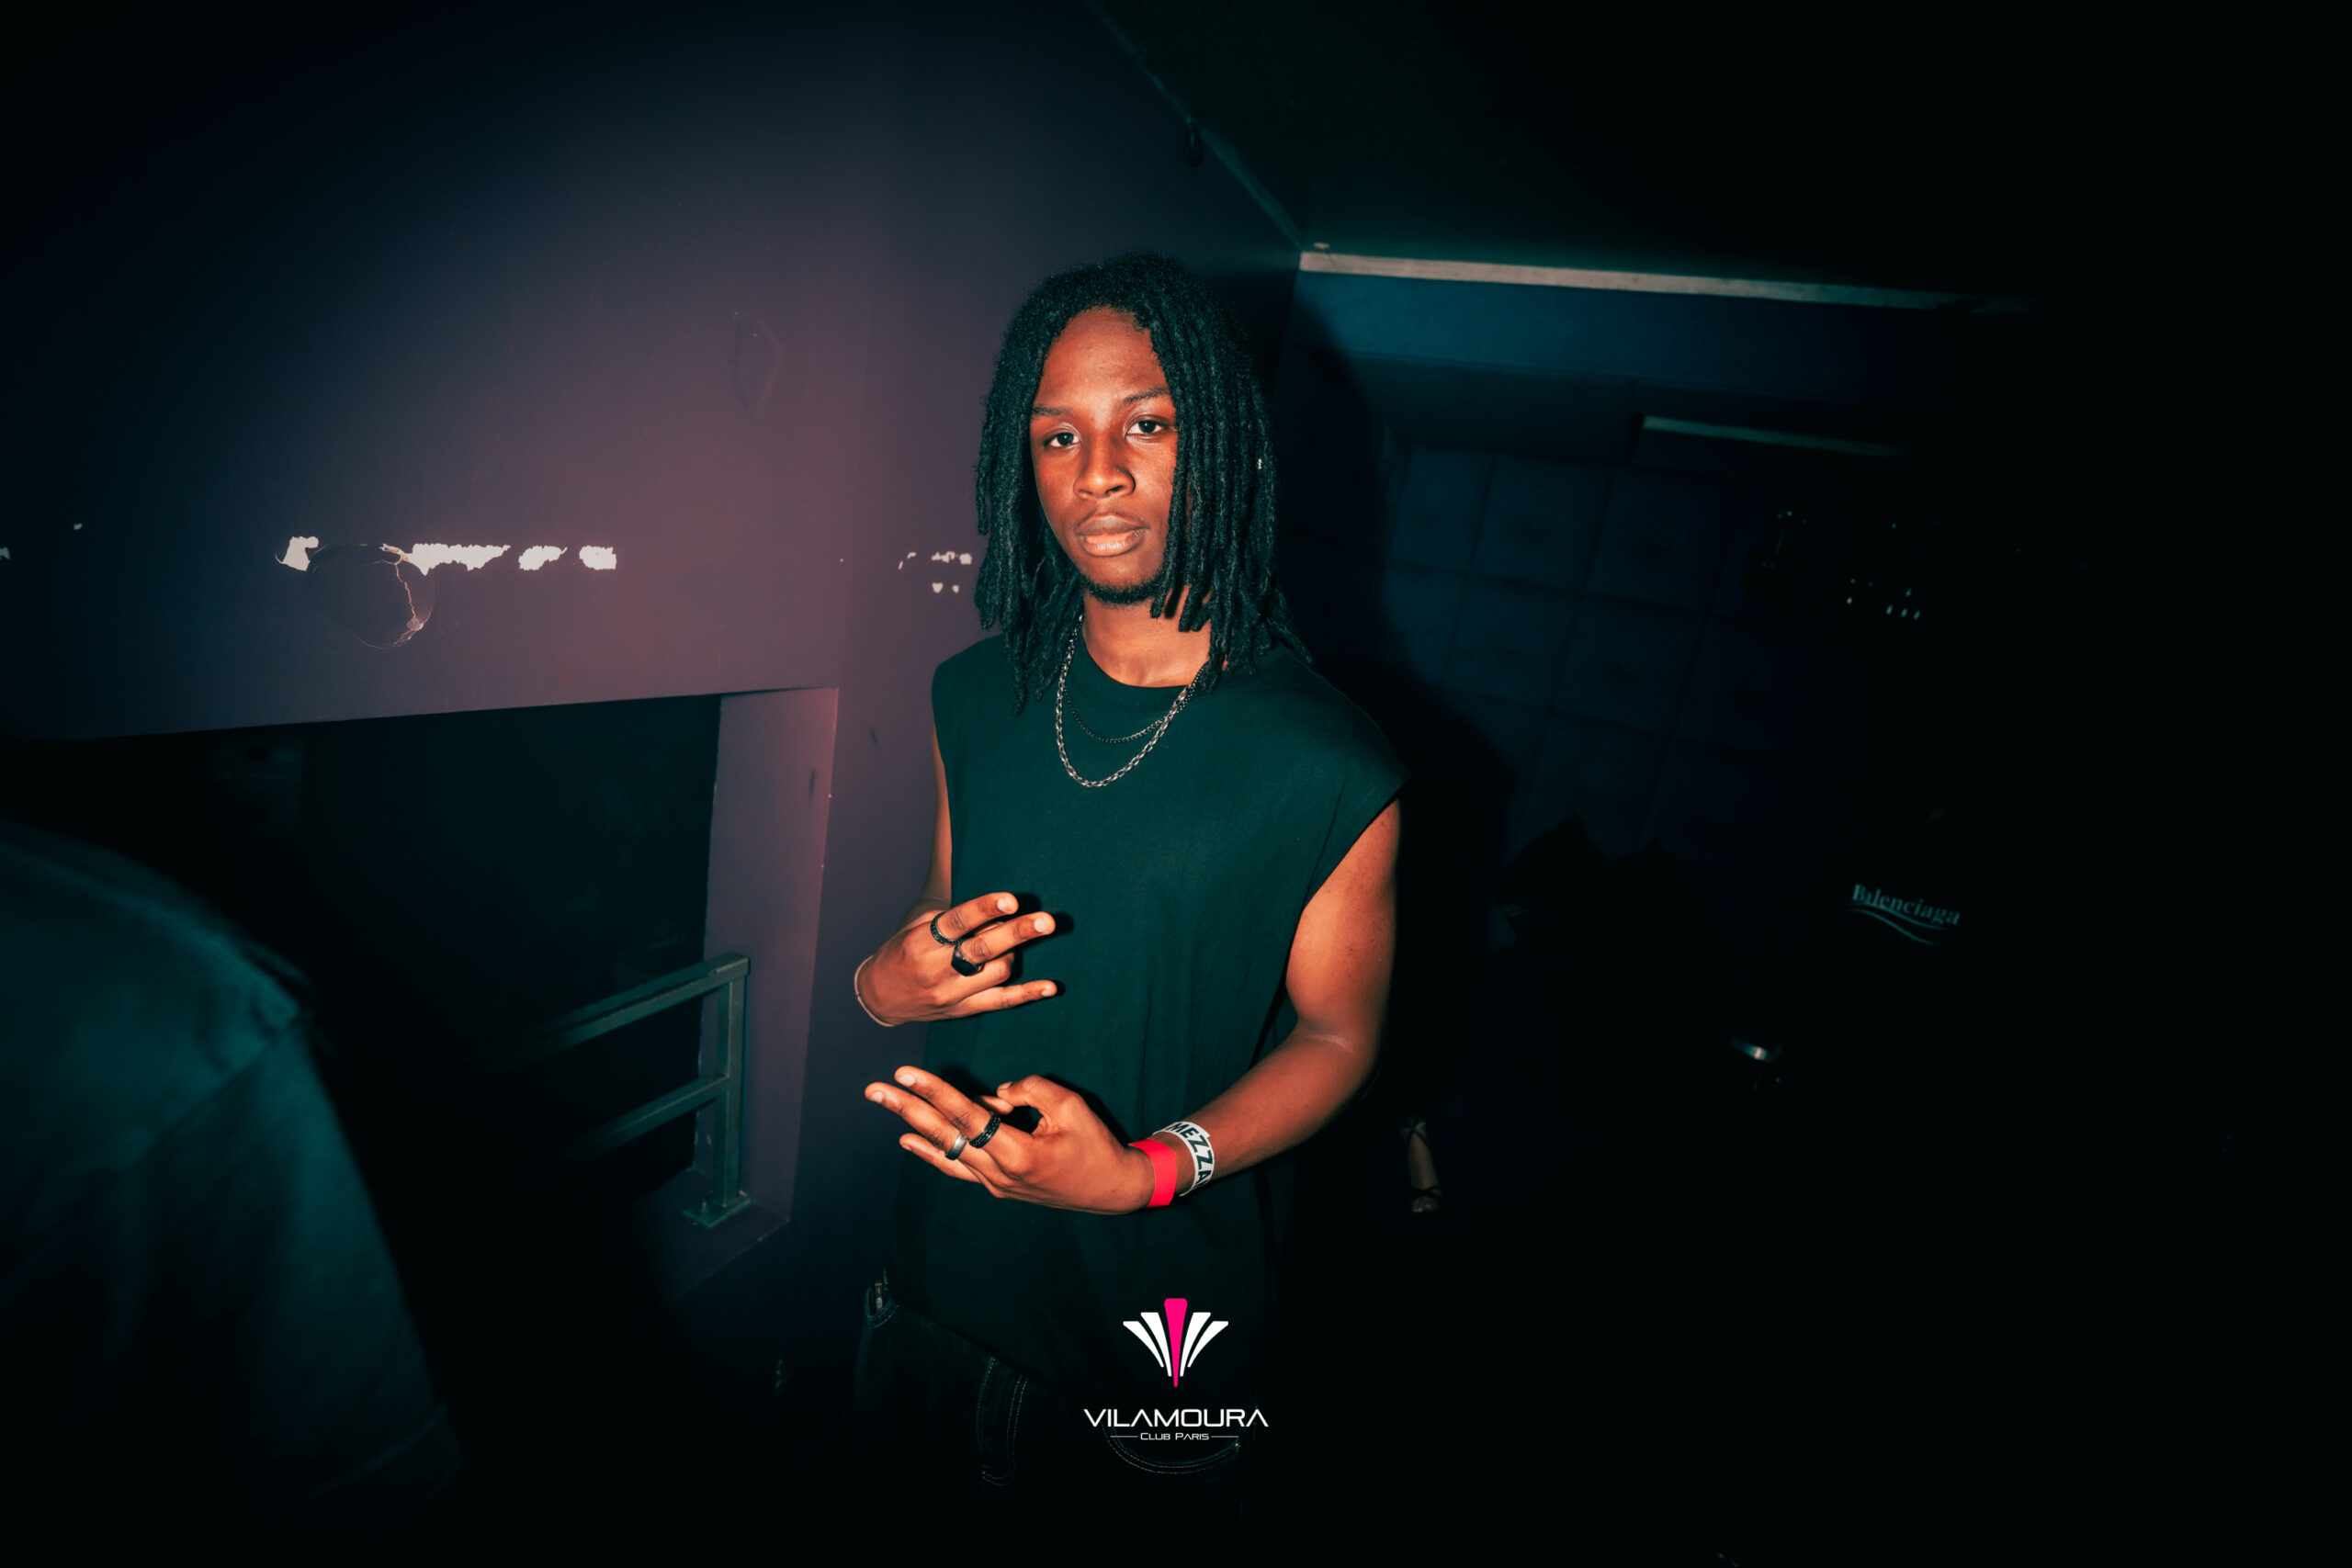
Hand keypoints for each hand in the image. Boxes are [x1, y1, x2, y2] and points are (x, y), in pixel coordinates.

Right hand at [857, 892, 1058, 1025]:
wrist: (879, 997)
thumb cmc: (902, 952)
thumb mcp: (914, 927)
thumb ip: (950, 917)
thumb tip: (994, 908)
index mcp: (921, 943)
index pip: (957, 923)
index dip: (985, 909)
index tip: (1011, 900)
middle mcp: (936, 969)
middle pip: (983, 949)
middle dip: (1018, 933)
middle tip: (1047, 920)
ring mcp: (951, 994)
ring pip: (996, 972)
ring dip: (1014, 953)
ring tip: (1017, 941)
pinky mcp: (963, 1010)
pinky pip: (1001, 1002)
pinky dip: (1028, 993)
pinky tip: (1051, 986)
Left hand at [865, 1068, 1156, 1213]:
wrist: (1111, 1189)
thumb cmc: (1096, 1144)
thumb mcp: (1071, 1106)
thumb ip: (1031, 1090)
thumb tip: (998, 1094)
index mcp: (1018, 1153)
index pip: (966, 1116)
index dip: (935, 1092)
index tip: (907, 1073)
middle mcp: (999, 1173)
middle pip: (944, 1135)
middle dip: (907, 1108)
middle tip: (875, 1089)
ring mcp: (995, 1183)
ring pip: (946, 1149)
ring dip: (913, 1125)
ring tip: (886, 1104)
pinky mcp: (998, 1185)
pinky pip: (957, 1166)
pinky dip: (931, 1152)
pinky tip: (907, 1140)